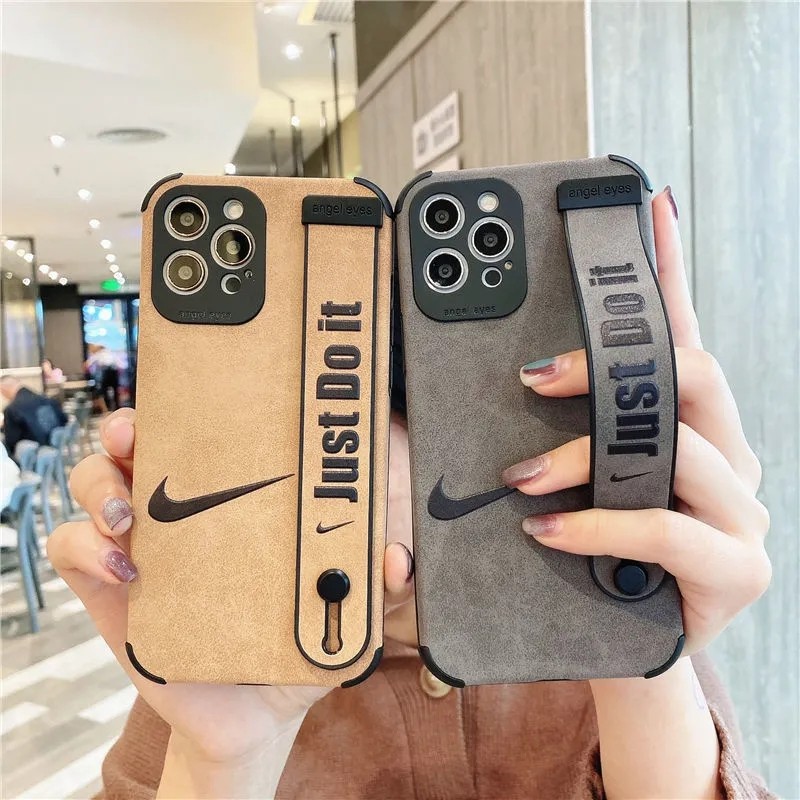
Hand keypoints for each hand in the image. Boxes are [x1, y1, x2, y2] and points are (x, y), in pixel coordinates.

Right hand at [47, 410, 413, 765]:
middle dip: (129, 425)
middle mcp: (186, 507)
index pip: (209, 433)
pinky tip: (124, 566)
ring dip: (101, 483)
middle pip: (141, 440)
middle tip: (137, 436)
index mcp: (239, 498)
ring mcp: (142, 542)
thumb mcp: (345, 612)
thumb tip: (398, 562)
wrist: (256, 712)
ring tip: (128, 517)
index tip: (197, 392)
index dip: (193, 403)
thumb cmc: (300, 645)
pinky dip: (84, 545)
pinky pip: (71, 546)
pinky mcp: (107, 586)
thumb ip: (379, 590)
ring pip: (96, 480)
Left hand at [501, 187, 770, 654]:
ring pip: (677, 452)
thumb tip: (519, 375)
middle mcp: (732, 456)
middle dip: (613, 369)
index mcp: (695, 427)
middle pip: (695, 376)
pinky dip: (599, 525)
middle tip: (534, 378)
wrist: (625, 642)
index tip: (651, 208)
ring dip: (584, 458)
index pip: (686, 334)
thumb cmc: (600, 550)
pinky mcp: (736, 570)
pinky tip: (546, 530)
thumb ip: (573, 429)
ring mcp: (743, 513)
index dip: (674, 270)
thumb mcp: (585, 479)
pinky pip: (667, 531)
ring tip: (520, 478)